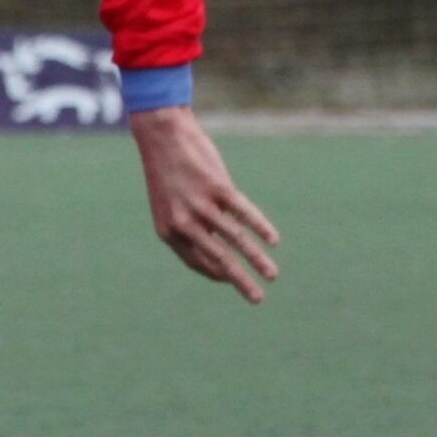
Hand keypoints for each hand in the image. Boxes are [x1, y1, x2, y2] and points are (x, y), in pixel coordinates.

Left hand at [132, 106, 278, 302]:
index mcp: (168, 231)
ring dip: (257, 261)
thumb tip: (219, 244)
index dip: (216, 274)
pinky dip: (261, 228)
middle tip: (256, 300)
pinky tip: (273, 241)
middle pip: (217, 259)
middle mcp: (183, 223)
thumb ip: (190, 226)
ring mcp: (201, 206)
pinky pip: (244, 213)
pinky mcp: (218, 188)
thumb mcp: (170, 205)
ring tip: (273, 275)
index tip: (232, 281)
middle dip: (239, 282)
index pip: (196, 262)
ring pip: (235, 240)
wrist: (163, 137)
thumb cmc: (169, 171)